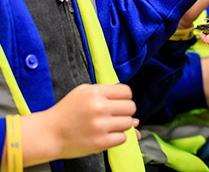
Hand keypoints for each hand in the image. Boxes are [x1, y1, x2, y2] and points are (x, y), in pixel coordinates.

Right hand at [19, 84, 136, 165]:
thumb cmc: (66, 112)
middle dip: (124, 111)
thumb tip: (135, 115)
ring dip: (121, 125)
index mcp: (95, 93)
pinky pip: (123, 138)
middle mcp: (99, 108)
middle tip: (112, 115)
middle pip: (131, 107)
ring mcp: (100, 126)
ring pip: (128, 123)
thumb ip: (108, 95)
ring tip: (107, 126)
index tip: (118, 103)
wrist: (48, 134)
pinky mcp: (100, 142)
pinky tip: (105, 135)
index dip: (124, 98)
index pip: (126, 92)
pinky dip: (117, 138)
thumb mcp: (83, 93)